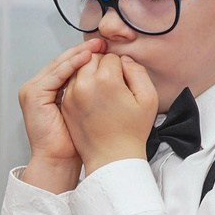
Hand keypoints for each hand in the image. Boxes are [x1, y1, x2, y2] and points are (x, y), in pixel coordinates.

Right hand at [17, 37, 102, 177]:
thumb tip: (103, 73)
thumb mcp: (82, 110)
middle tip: (102, 42)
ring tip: (97, 47)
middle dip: (83, 51)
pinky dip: (71, 64)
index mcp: (48, 91)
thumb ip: (86, 91)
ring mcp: (33, 90)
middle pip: (62, 63)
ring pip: (59, 65)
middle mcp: (38, 88)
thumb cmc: (73, 142)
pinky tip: (87, 58)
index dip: (85, 57)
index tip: (104, 49)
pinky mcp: (33, 94)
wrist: (58, 160)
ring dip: (78, 54)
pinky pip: (55, 74)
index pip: (67, 67)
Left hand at [58, 50, 159, 168]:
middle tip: (113, 80)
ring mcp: (72, 95)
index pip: (111, 56)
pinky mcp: (66, 105)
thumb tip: (124, 60)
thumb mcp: (148, 98)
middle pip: (92, 58)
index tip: (124, 79)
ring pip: (79, 69)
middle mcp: (85, 84)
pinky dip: (81, 85)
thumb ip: (138, 71)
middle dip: (102, 64)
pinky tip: (93, 97)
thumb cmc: (132, 131)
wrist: (112, 158)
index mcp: (106, 80)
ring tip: (102, 88)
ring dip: (89, 73)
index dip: (120, 65)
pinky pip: (72, 84)